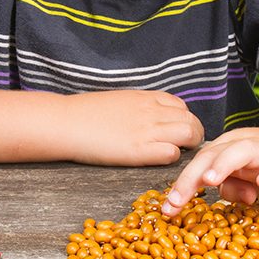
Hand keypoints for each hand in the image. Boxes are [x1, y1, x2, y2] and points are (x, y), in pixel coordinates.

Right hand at [66, 89, 203, 166]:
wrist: (65, 122)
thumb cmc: (85, 113)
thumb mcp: (118, 100)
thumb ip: (138, 106)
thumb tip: (148, 116)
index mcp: (145, 98)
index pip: (180, 106)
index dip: (182, 120)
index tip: (176, 132)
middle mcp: (151, 111)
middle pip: (191, 120)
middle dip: (194, 135)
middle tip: (184, 148)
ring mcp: (147, 130)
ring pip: (188, 133)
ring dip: (188, 146)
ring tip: (176, 155)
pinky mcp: (138, 150)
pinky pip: (171, 153)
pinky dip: (172, 157)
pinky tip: (158, 160)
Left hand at [161, 126, 258, 214]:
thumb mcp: (246, 177)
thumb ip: (231, 186)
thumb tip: (220, 196)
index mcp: (229, 148)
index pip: (200, 163)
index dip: (182, 184)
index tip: (167, 209)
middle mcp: (245, 147)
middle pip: (213, 154)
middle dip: (193, 176)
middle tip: (178, 199)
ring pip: (243, 151)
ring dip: (225, 164)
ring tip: (210, 179)